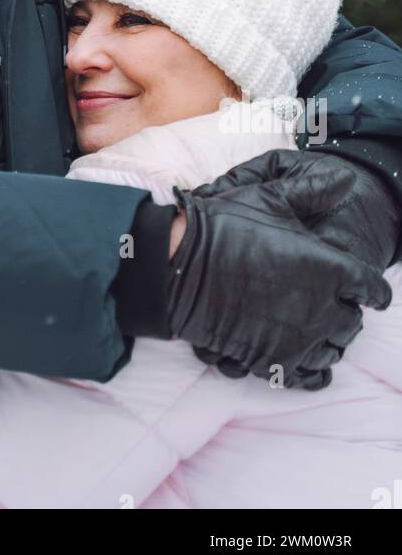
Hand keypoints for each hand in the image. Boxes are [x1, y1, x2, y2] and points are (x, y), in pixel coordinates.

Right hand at [166, 156, 392, 389]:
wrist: (180, 264)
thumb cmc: (225, 225)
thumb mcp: (271, 197)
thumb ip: (314, 189)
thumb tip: (347, 178)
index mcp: (328, 267)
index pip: (372, 288)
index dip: (373, 289)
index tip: (371, 291)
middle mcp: (320, 307)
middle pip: (352, 322)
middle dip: (347, 313)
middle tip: (335, 304)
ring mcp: (297, 337)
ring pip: (332, 350)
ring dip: (330, 340)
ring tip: (319, 331)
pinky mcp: (271, 359)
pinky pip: (307, 377)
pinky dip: (313, 372)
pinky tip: (310, 364)